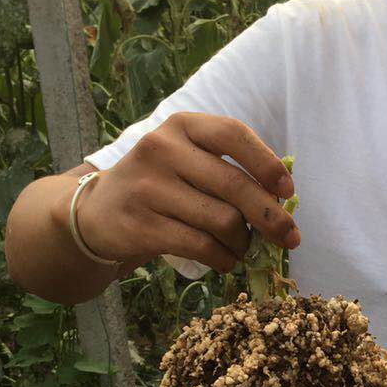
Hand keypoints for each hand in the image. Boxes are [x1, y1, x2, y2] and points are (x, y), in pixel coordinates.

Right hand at [78, 113, 300, 273]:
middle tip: (290, 237)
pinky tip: (226, 260)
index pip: (233, 134)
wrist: (97, 212)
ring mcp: (148, 187)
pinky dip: (224, 258)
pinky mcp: (141, 224)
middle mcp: (162, 149)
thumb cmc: (160, 184)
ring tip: (244, 248)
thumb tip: (283, 198)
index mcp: (182, 126)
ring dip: (244, 242)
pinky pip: (201, 245)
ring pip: (222, 220)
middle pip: (234, 185)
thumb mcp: (187, 160)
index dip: (267, 164)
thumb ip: (228, 168)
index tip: (288, 190)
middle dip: (271, 216)